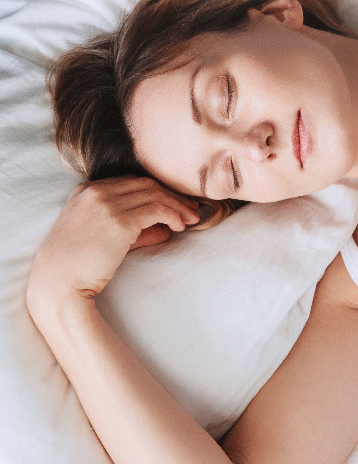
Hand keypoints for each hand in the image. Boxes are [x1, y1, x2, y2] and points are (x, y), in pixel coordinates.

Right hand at [27, 177, 201, 314]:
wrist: (58, 281)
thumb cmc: (79, 264)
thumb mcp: (104, 237)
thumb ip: (133, 229)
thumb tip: (165, 230)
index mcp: (87, 190)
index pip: (132, 182)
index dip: (159, 192)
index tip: (177, 204)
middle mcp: (96, 192)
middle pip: (146, 184)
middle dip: (173, 196)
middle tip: (192, 210)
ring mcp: (106, 204)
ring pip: (154, 194)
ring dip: (177, 207)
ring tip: (191, 221)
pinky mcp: (118, 221)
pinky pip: (156, 210)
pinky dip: (172, 216)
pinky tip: (179, 227)